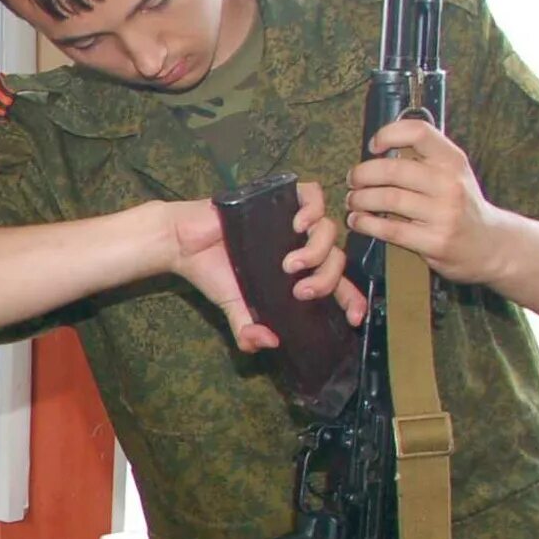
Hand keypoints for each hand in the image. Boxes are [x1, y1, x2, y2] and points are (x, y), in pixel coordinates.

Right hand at [163, 185, 363, 352]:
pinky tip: (298, 225)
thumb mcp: (234, 307)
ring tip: (290, 263)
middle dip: (326, 279)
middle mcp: (300, 246)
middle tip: (299, 290)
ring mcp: (292, 221)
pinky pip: (313, 195)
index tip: (355, 317)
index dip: (352, 299)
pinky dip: (313, 210)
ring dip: (317, 251)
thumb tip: (271, 343)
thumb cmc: (211, 272)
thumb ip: (248, 329)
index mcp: (297, 274)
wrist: (183, 244)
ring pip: (329, 230)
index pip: (338, 285)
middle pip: (337, 259)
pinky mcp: (279, 198)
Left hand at [346, 118, 511, 282]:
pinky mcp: (435, 241)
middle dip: (362, 174)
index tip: (373, 146)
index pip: (418, 132)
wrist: (491, 244)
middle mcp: (450, 183)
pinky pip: (389, 229)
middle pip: (392, 169)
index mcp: (453, 160)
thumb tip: (378, 147)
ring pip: (387, 199)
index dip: (389, 134)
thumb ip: (423, 158)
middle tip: (353, 180)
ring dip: (360, 199)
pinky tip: (358, 221)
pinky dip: (365, 224)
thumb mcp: (453, 173)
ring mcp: (444, 213)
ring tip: (353, 201)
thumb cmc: (462, 205)